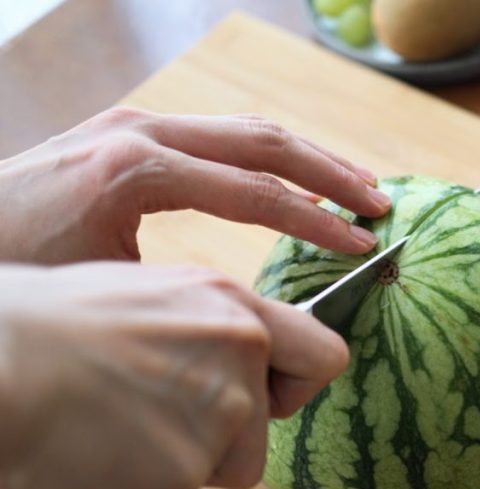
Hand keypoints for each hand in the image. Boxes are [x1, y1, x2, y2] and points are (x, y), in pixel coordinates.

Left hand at [0, 107, 389, 263]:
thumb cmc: (13, 271)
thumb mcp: (99, 288)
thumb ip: (177, 288)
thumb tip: (246, 309)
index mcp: (139, 167)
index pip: (254, 192)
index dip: (317, 223)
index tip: (361, 247)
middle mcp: (144, 131)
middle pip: (264, 142)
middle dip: (330, 174)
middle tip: (380, 204)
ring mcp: (138, 125)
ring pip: (247, 130)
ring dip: (309, 158)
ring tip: (358, 187)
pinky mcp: (133, 135)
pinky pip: (220, 137)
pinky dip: (270, 159)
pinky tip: (296, 183)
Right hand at [0, 262, 347, 488]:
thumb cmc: (44, 328)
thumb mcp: (149, 300)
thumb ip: (205, 331)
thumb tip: (231, 357)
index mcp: (232, 308)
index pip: (323, 356)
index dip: (297, 388)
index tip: (266, 400)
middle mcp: (238, 358)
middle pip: (260, 438)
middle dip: (211, 446)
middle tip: (142, 422)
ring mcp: (215, 418)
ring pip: (216, 475)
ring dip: (169, 474)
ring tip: (104, 438)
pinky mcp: (180, 476)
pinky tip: (80, 465)